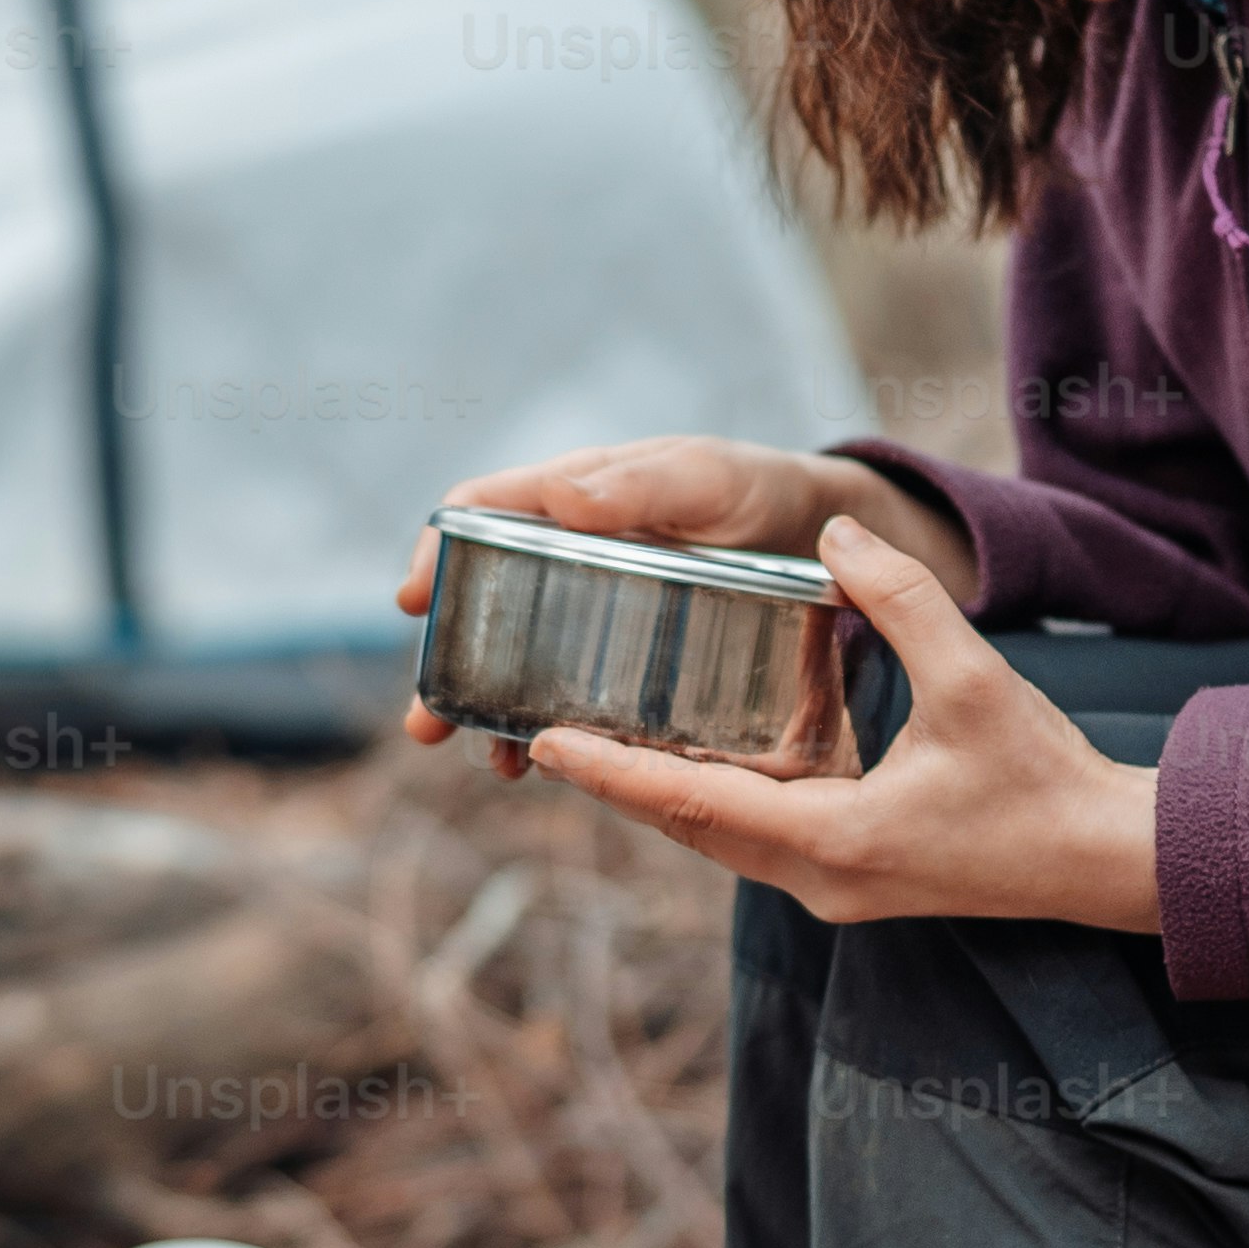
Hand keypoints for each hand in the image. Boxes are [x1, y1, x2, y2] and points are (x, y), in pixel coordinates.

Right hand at [397, 436, 978, 752]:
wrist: (835, 540)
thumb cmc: (762, 489)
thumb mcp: (709, 479)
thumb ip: (643, 485)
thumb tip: (556, 496)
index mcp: (575, 498)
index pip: (481, 514)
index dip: (437, 552)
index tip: (413, 600)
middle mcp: (574, 558)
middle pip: (487, 608)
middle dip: (451, 668)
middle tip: (427, 723)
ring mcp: (602, 614)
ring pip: (527, 666)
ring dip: (498, 716)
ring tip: (496, 764)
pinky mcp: (638, 663)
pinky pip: (581, 698)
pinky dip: (561, 734)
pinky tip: (556, 768)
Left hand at [512, 516, 1161, 927]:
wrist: (1106, 858)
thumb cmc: (1044, 776)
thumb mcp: (973, 677)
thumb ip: (901, 599)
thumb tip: (838, 535)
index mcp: (836, 840)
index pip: (696, 803)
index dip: (616, 772)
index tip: (547, 744)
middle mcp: (822, 880)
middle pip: (692, 830)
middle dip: (623, 785)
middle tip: (550, 737)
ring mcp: (837, 890)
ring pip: (722, 842)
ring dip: (667, 796)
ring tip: (604, 748)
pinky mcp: (856, 882)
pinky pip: (759, 844)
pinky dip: (716, 805)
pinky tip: (695, 765)